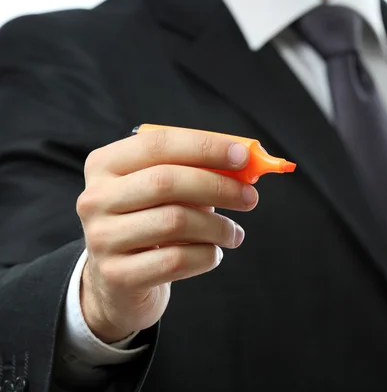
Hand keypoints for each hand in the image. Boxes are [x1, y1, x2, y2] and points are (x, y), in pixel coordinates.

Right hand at [76, 127, 257, 342]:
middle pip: (166, 181)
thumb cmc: (151, 223)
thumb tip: (244, 163)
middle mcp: (95, 198)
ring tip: (234, 233)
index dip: (205, 146)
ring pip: (175, 222)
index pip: (158, 144)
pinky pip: (176, 260)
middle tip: (250, 198)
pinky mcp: (117, 275)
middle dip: (218, 187)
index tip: (243, 155)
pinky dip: (207, 255)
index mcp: (105, 165)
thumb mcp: (165, 192)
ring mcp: (102, 238)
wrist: (118, 283)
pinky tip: (213, 253)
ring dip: (218, 227)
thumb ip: (197, 172)